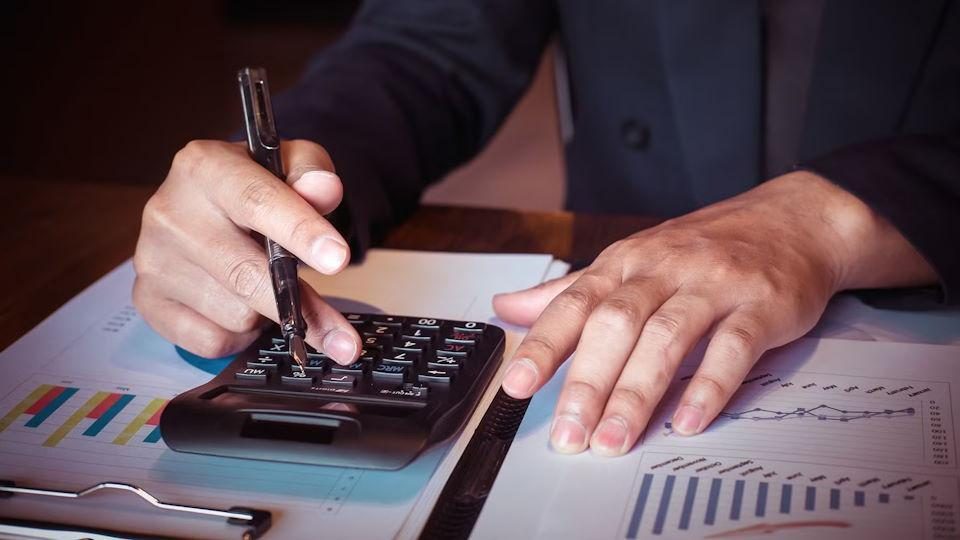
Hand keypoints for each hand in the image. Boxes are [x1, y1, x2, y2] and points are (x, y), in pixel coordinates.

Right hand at [133, 139, 360, 363]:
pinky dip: (240, 334)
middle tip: (343, 338)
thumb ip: (311, 172)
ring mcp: (153, 260)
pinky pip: (213, 340)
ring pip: (236, 314)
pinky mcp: (149, 301)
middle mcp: (168, 212)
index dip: (300, 231)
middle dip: (301, 306)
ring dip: (267, 314)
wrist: (205, 207)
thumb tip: (325, 190)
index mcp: (203, 167)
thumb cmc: (253, 188)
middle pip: (245, 272)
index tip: (338, 259)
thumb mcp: (287, 165)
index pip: (256, 201)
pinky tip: (239, 305)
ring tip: (266, 285)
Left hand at [493, 171, 935, 455]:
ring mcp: (714, 284)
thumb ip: (570, 291)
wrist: (795, 220)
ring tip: (614, 439)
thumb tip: (507, 307)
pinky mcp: (762, 305)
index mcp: (626, 261)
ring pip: (668, 337)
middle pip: (616, 324)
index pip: (574, 303)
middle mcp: (664, 269)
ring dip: (637, 393)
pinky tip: (687, 420)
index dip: (544, 344)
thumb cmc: (704, 246)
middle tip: (569, 434)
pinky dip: (709, 385)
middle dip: (587, 382)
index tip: (516, 384)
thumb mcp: (630, 259)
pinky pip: (734, 346)